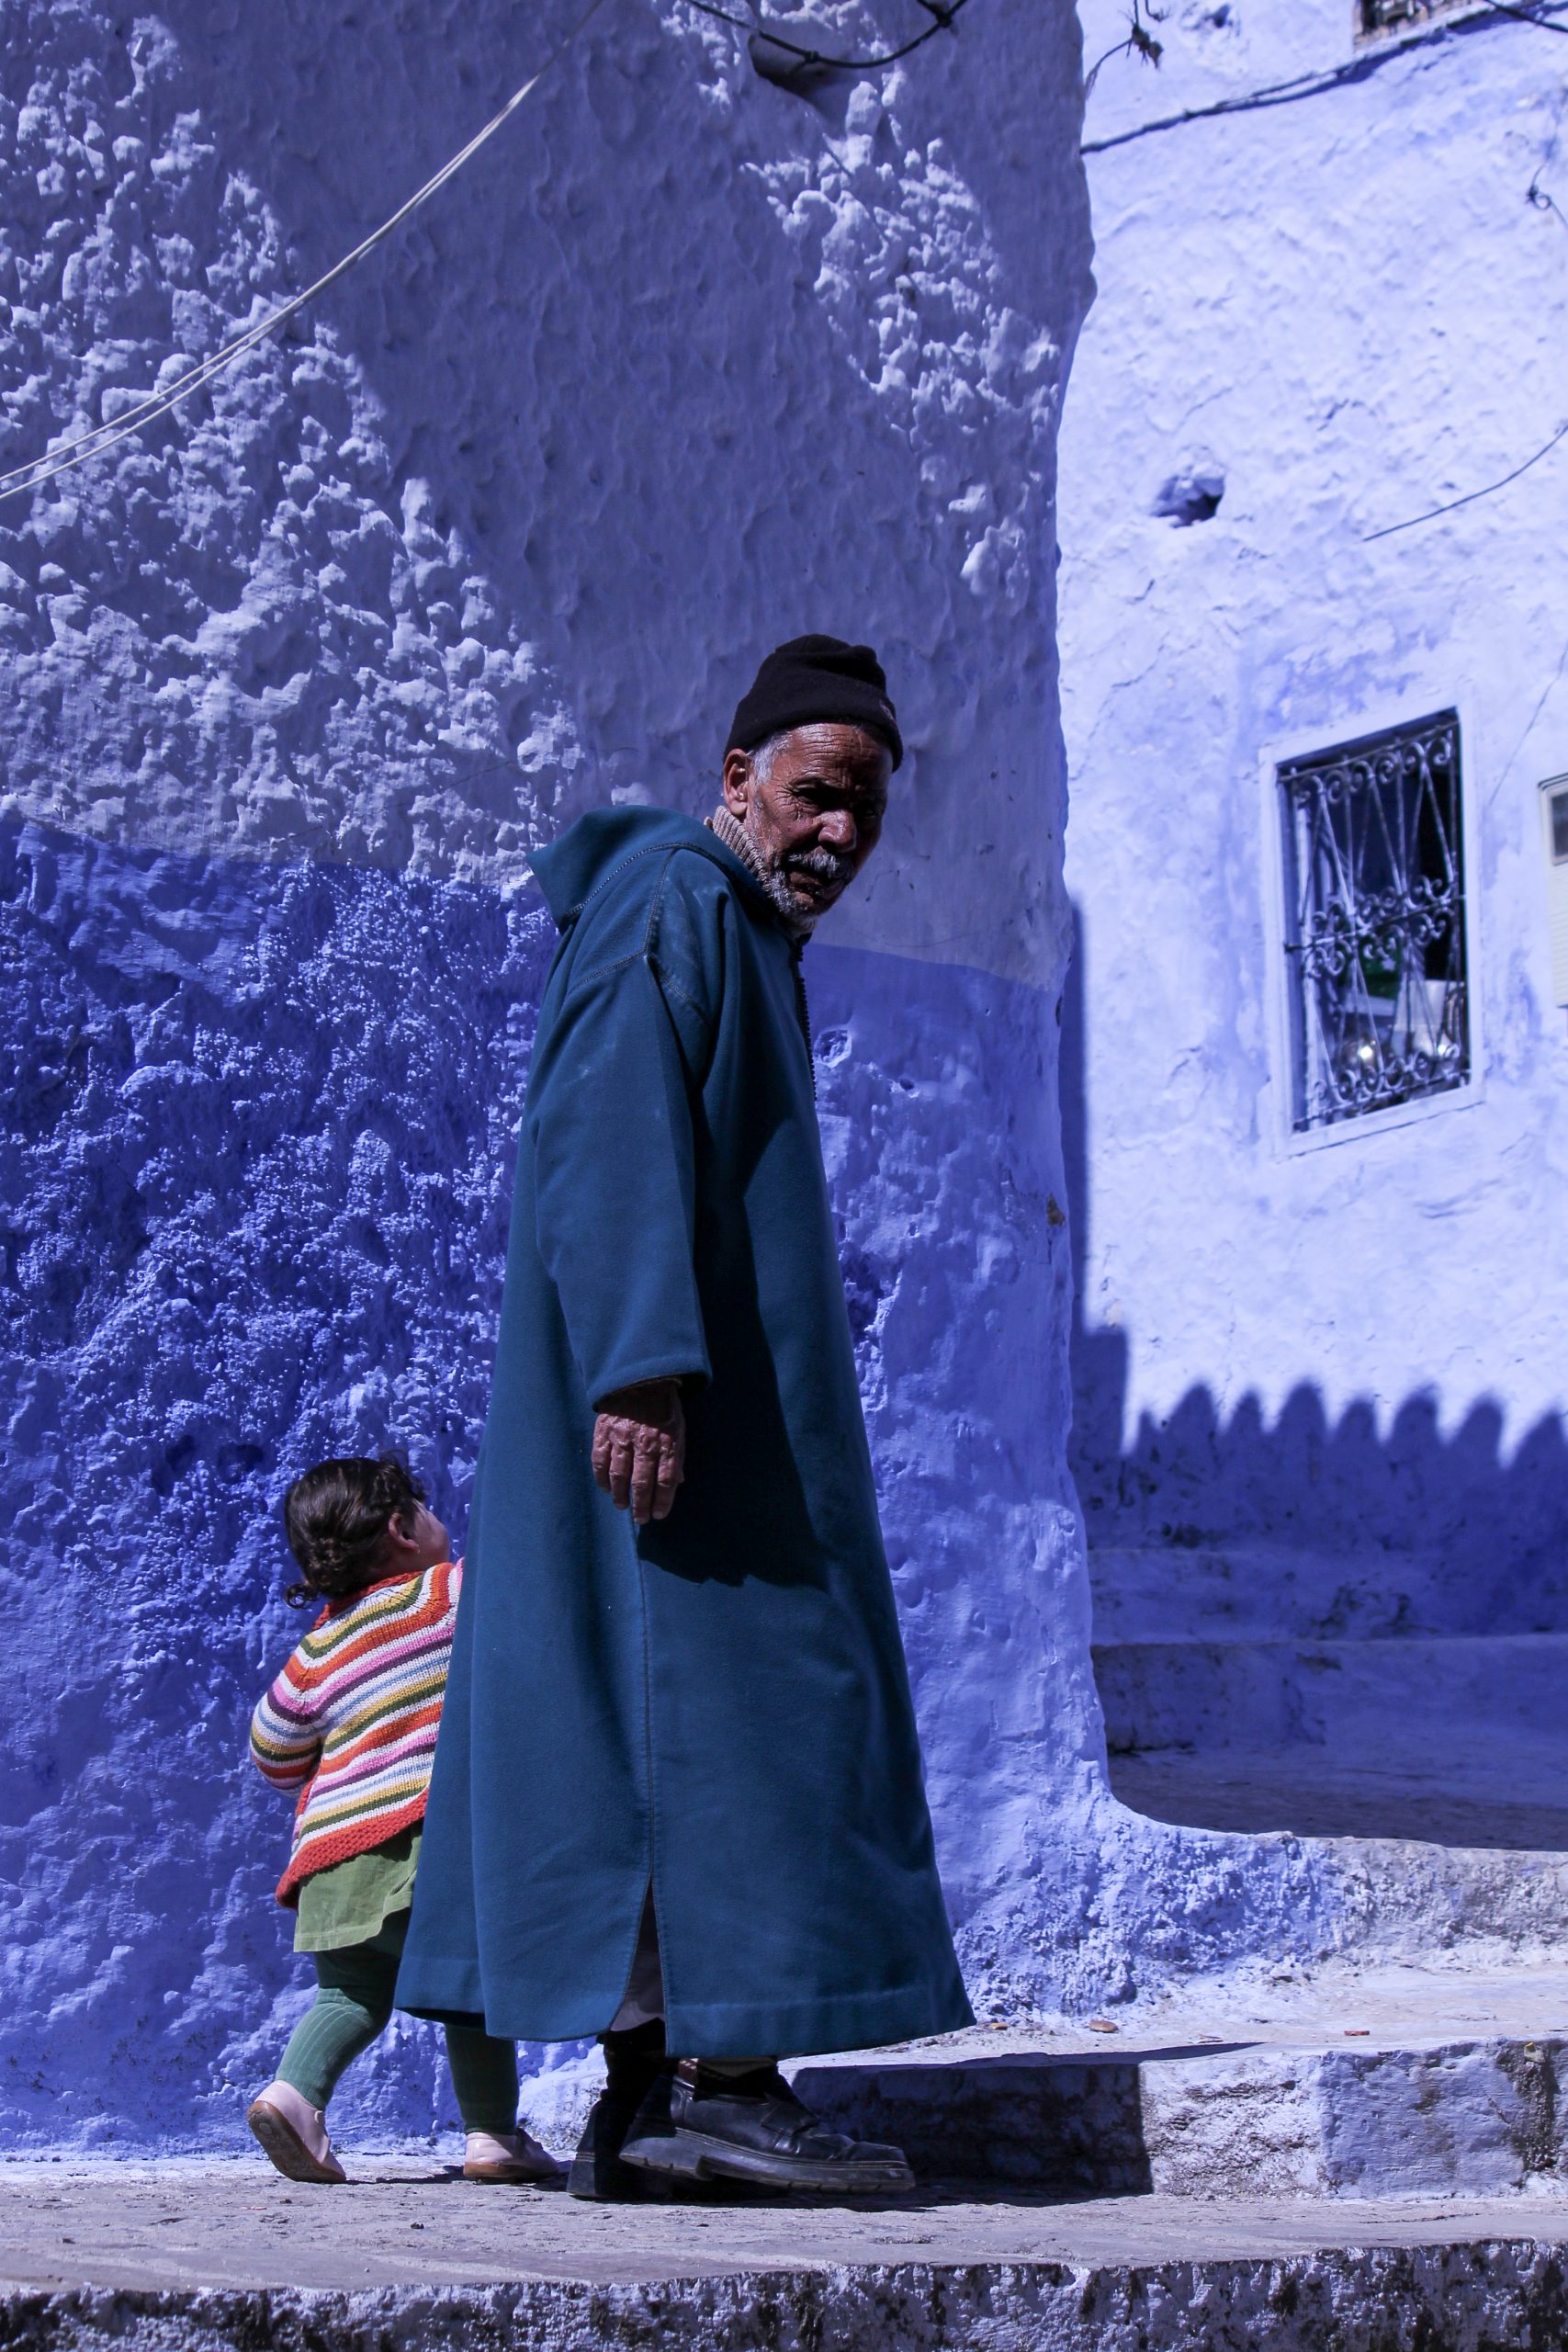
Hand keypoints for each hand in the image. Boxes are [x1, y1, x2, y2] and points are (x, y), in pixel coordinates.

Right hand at [591, 1379, 685, 1525]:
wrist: (640, 1378)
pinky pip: (600, 1461)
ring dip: (620, 1496)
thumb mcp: (679, 1429)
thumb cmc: (663, 1407)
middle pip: (642, 1483)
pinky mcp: (604, 1432)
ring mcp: (622, 1437)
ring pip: (619, 1476)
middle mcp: (645, 1442)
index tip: (658, 1515)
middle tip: (640, 1519)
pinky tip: (606, 1489)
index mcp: (668, 1442)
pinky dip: (602, 1479)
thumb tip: (678, 1482)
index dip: (662, 1501)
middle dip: (641, 1506)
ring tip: (622, 1506)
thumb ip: (677, 1456)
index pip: (666, 1480)